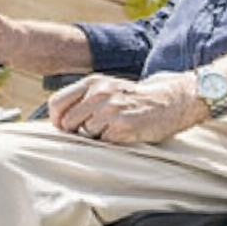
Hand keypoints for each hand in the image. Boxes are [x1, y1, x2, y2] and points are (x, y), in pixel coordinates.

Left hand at [47, 72, 206, 144]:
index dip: (57, 120)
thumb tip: (57, 121)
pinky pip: (103, 143)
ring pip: (85, 134)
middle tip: (97, 130)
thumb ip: (82, 99)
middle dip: (77, 132)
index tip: (67, 128)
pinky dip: (110, 143)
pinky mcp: (123, 126)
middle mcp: (99, 93)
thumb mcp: (106, 89)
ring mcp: (111, 110)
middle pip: (67, 123)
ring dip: (97, 137)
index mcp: (92, 82)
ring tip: (114, 128)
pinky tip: (124, 134)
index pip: (56, 103)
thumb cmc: (134, 99)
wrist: (170, 101)